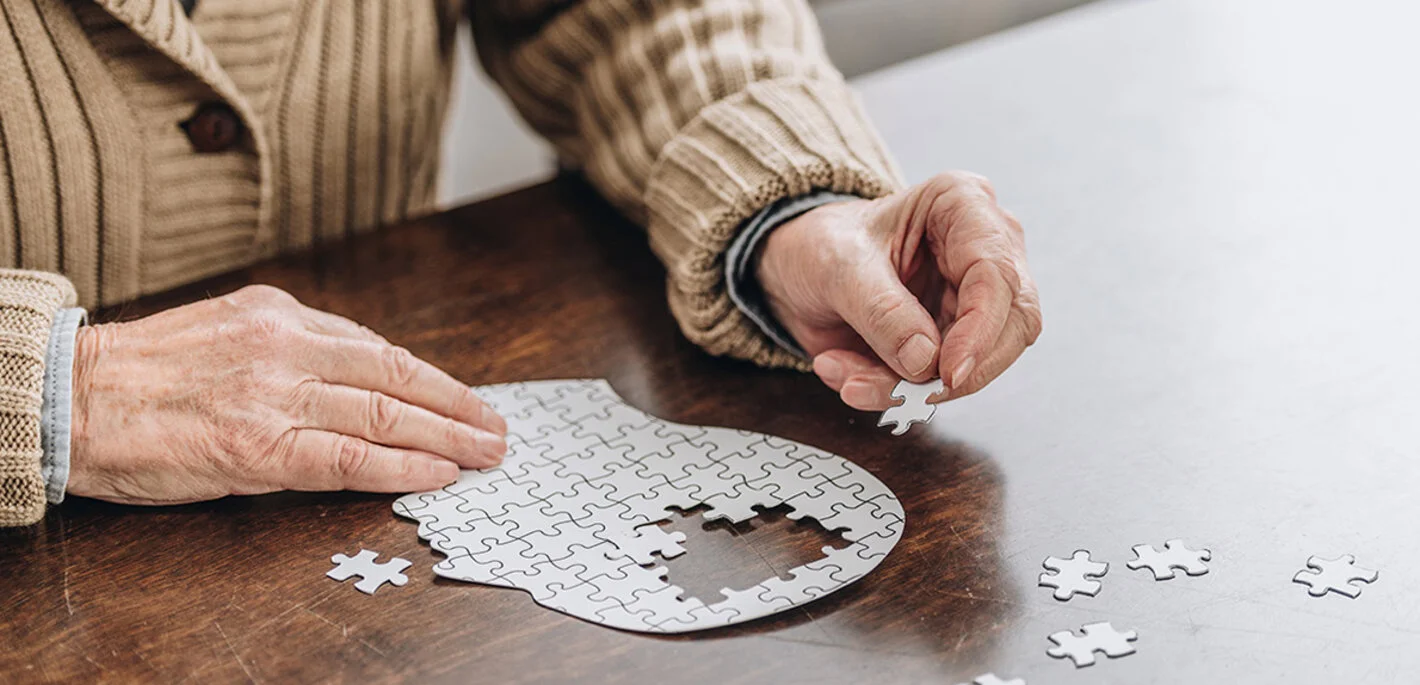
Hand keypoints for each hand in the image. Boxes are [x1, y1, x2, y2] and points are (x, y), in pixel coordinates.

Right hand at [67, 285, 506, 504]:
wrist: (71, 397)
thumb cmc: (145, 373)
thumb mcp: (227, 330)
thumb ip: (292, 347)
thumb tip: (360, 374)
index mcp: (281, 315)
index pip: (378, 349)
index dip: (432, 378)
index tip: (467, 397)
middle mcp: (287, 347)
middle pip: (396, 378)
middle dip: (457, 405)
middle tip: (496, 427)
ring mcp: (276, 396)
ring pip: (385, 415)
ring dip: (446, 437)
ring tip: (484, 453)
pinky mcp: (259, 447)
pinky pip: (348, 458)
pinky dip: (401, 466)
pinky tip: (436, 474)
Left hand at [757, 172, 1041, 409]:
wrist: (799, 266)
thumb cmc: (822, 244)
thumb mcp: (838, 267)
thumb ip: (882, 311)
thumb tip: (926, 360)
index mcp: (963, 205)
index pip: (998, 275)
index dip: (981, 331)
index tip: (947, 372)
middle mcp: (984, 249)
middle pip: (1011, 325)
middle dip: (957, 371)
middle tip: (906, 394)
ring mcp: (974, 298)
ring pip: (978, 363)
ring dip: (913, 387)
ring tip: (850, 380)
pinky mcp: (956, 337)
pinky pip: (942, 381)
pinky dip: (896, 390)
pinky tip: (850, 376)